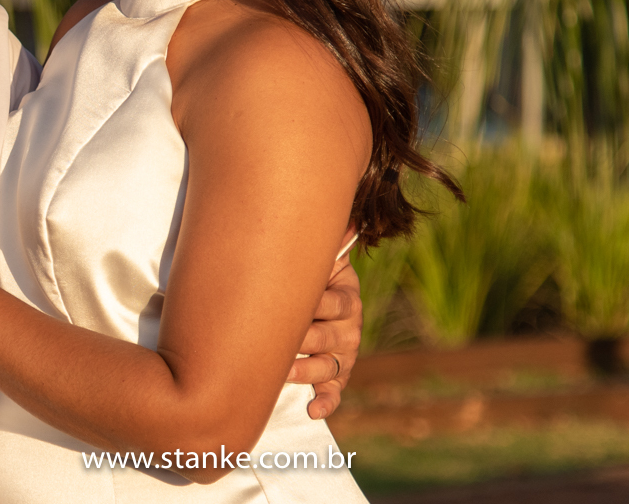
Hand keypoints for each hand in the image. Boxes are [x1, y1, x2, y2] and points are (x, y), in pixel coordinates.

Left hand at [288, 227, 362, 419]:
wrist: (317, 293)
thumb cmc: (310, 272)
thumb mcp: (318, 255)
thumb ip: (327, 242)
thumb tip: (345, 219)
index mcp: (346, 296)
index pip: (336, 303)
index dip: (317, 306)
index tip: (299, 305)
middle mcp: (349, 326)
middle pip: (329, 337)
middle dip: (304, 340)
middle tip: (279, 343)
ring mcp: (344, 352)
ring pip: (329, 366)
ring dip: (307, 372)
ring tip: (284, 373)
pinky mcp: (336, 374)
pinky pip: (335, 391)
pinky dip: (326, 402)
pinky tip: (312, 410)